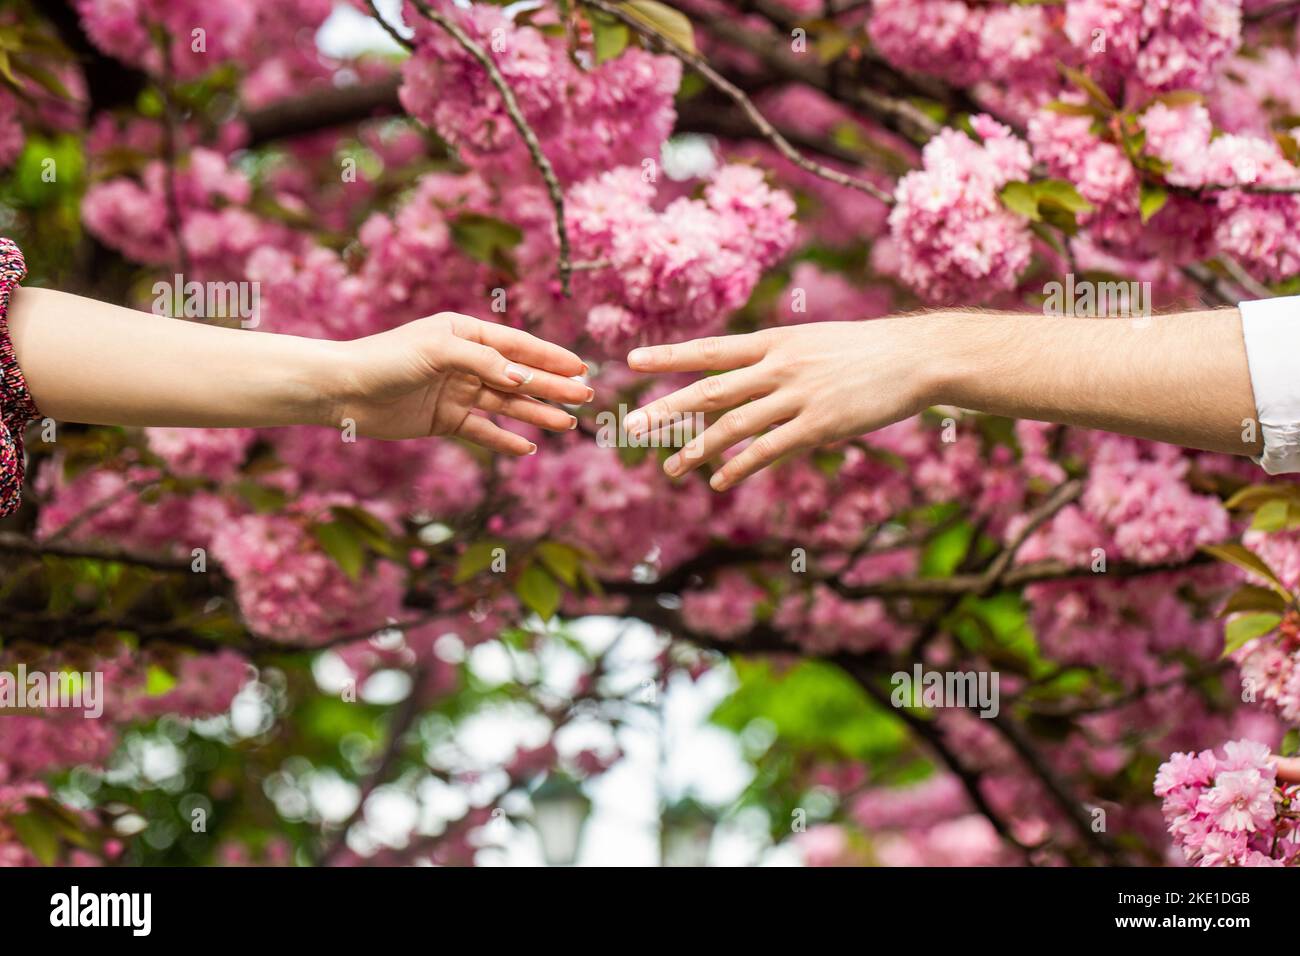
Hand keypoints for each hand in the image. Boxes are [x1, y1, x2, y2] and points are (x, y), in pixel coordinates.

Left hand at [329, 312, 592, 453]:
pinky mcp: (444, 420)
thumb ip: (484, 364)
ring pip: (506, 405)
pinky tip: (528, 448)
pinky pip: (482, 430)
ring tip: (567, 425)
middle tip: (585, 398)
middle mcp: (464, 361)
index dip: (550, 358)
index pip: (517, 347)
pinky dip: (504, 440)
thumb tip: (523, 379)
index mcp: (464, 334)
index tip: (581, 368)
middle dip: (552, 387)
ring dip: (536, 414)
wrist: (343, 390)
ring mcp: (456, 392)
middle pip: (518, 377)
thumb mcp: (438, 352)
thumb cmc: (386, 359)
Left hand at [624, 318, 939, 490]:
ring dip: (698, 449)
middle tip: (631, 426)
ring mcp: (798, 397)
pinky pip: (769, 450)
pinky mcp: (819, 425)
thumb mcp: (814, 342)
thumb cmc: (866, 351)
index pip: (710, 349)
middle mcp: (779, 367)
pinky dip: (739, 467)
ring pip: (734, 426)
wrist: (916, 356)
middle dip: (667, 409)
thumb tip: (748, 376)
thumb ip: (777, 360)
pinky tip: (718, 481)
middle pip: (711, 390)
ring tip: (671, 468)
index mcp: (775, 342)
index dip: (669, 356)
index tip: (632, 360)